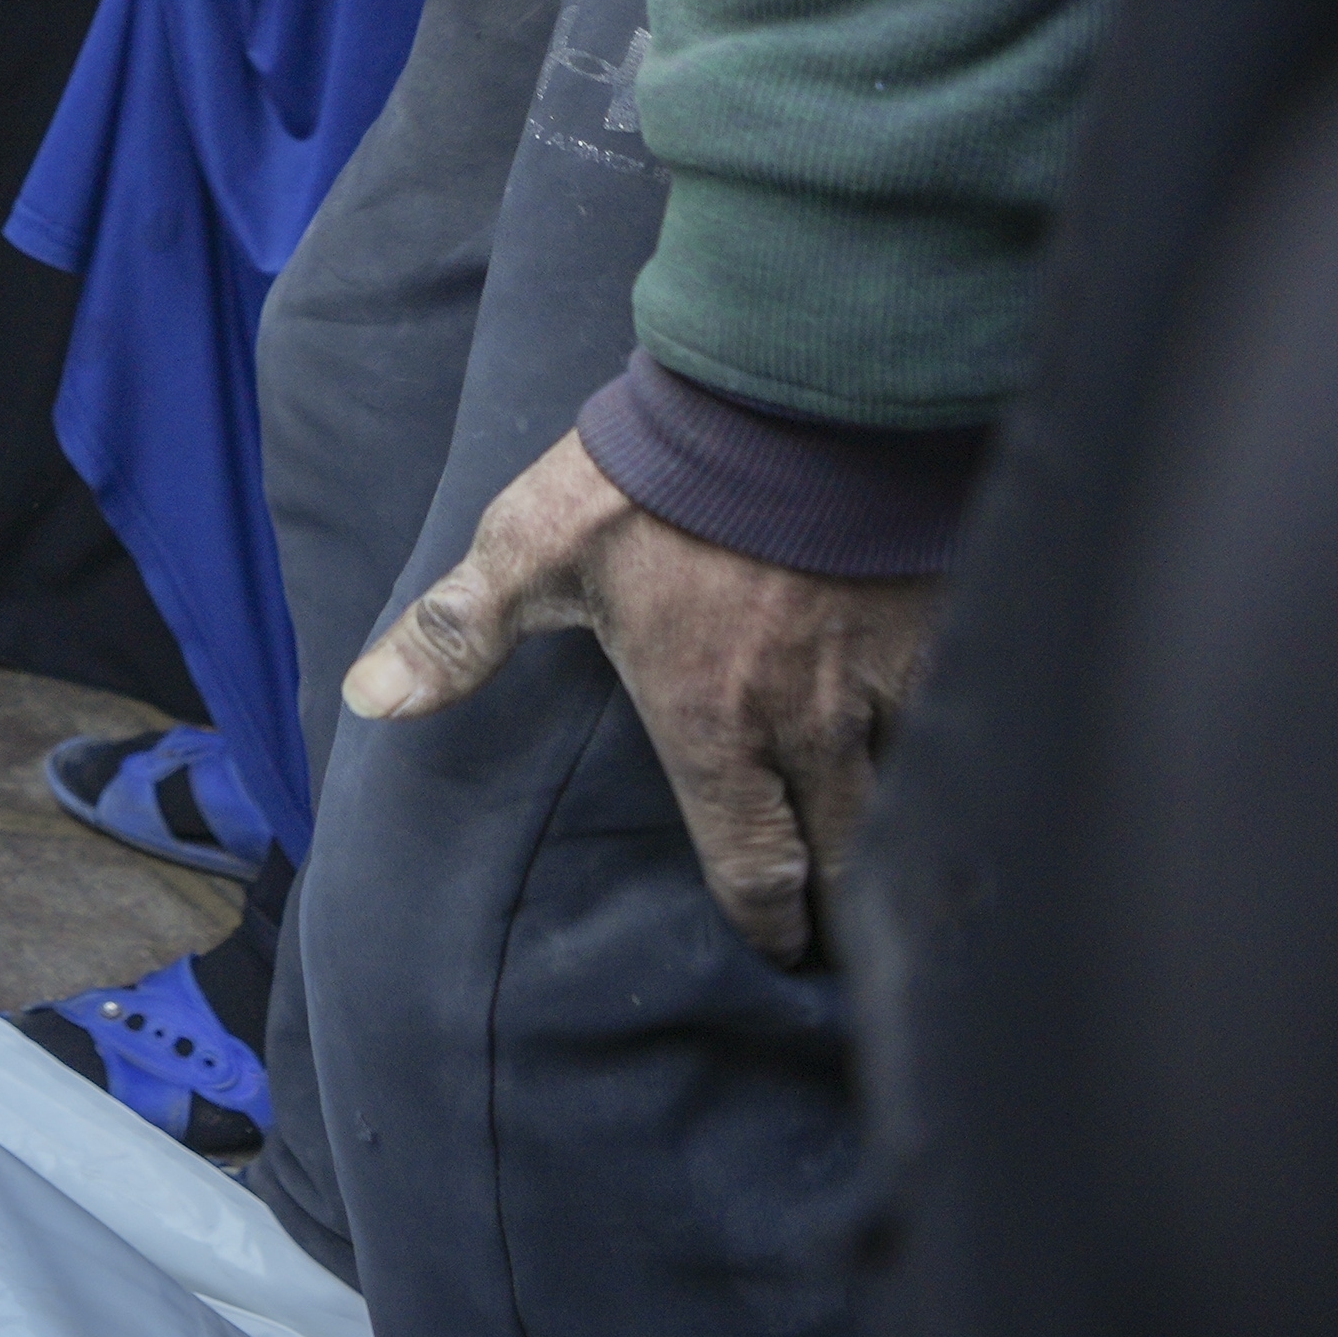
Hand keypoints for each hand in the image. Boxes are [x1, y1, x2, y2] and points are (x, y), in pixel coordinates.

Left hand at [343, 429, 943, 965]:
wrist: (788, 387)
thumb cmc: (653, 473)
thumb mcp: (532, 545)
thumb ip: (458, 631)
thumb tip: (372, 699)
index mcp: (709, 719)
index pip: (752, 864)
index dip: (767, 923)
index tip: (778, 949)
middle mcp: (807, 721)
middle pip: (844, 857)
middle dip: (843, 911)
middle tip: (842, 941)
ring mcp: (886, 679)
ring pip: (911, 799)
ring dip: (902, 841)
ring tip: (900, 873)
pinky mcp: (946, 628)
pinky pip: (966, 722)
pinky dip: (959, 760)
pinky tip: (959, 776)